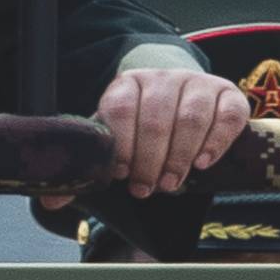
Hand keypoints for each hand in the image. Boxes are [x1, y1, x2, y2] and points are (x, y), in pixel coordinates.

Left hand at [39, 68, 249, 209]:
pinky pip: (228, 114)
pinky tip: (204, 163)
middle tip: (146, 189)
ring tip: (171, 183)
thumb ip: (87, 167)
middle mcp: (162, 78)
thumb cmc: (142, 126)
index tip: (119, 175)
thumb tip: (50, 201)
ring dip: (181, 155)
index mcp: (128, 84)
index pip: (121, 107)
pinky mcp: (228, 94)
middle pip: (157, 117)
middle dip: (150, 159)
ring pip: (192, 116)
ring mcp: (197, 83)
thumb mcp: (114, 139)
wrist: (181, 96)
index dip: (121, 144)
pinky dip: (217, 140)